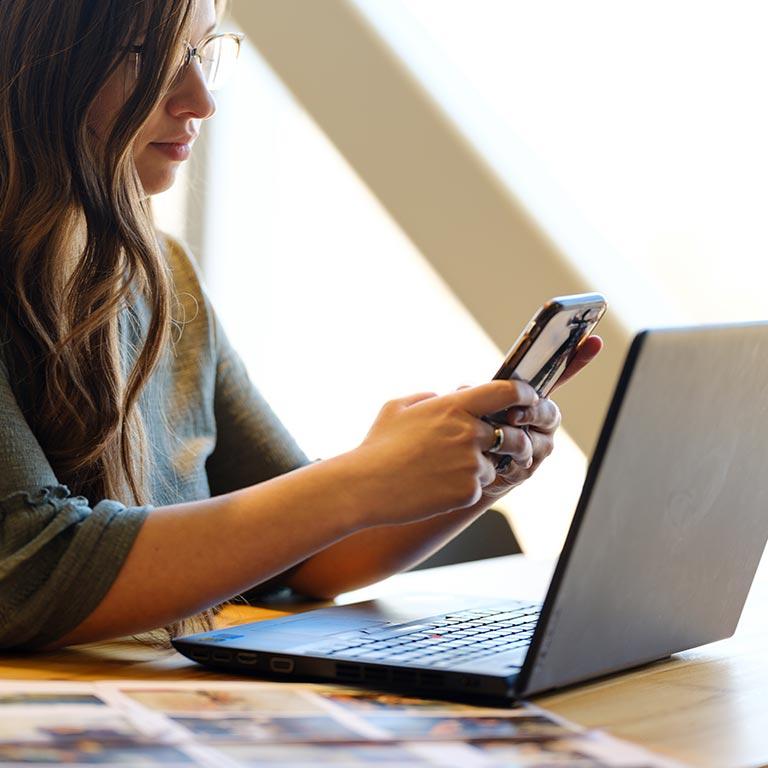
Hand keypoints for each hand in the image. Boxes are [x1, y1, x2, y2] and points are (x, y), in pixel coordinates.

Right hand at [354, 379, 539, 525]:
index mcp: (455, 407)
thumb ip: (427, 397)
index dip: (524, 394)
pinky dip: (462, 489)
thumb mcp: (396, 408)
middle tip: (502, 450)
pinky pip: (477, 487)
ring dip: (479, 468)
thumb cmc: (377, 446)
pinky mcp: (468, 491)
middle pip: (512, 436)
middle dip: (511, 443)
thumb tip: (441, 396)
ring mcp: (471, 463)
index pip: (507, 392)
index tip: (528, 399)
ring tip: (443, 472)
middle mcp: (469, 432)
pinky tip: (435, 489)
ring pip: (493, 465)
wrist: (366, 486)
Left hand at [481, 334, 603, 499]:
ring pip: (541, 441)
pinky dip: (508, 461)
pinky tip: (494, 460)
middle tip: (513, 415)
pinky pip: (526, 463)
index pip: (557, 375)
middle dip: (533, 413)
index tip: (594, 340)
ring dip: (517, 440)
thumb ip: (474, 393)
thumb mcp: (468, 403)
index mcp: (529, 397)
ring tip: (496, 441)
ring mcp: (537, 445)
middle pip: (550, 412)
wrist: (460, 467)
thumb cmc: (468, 428)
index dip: (578, 358)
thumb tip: (466, 389)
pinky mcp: (526, 469)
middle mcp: (539, 420)